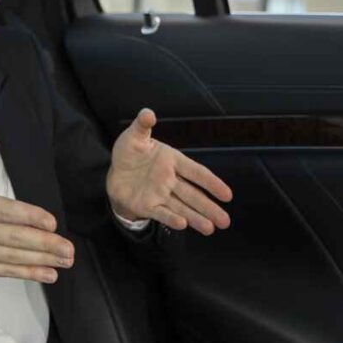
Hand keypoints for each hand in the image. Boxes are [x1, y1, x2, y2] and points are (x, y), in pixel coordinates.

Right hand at [0, 126, 74, 304]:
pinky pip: (6, 271)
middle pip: (13, 238)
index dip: (28, 217)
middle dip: (44, 244)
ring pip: (13, 256)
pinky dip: (27, 273)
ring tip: (66, 260)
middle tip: (69, 248)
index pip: (3, 211)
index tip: (51, 222)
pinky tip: (48, 274)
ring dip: (42, 259)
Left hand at [106, 108, 231, 235]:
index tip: (227, 195)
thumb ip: (142, 125)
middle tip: (226, 221)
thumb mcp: (134, 136)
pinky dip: (171, 219)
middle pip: (193, 195)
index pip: (196, 172)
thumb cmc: (129, 152)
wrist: (114, 171)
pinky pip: (162, 213)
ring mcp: (160, 194)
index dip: (212, 183)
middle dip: (209, 208)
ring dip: (196, 218)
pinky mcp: (148, 206)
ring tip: (211, 229)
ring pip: (182, 208)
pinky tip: (183, 224)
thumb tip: (148, 113)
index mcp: (172, 161)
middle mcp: (170, 180)